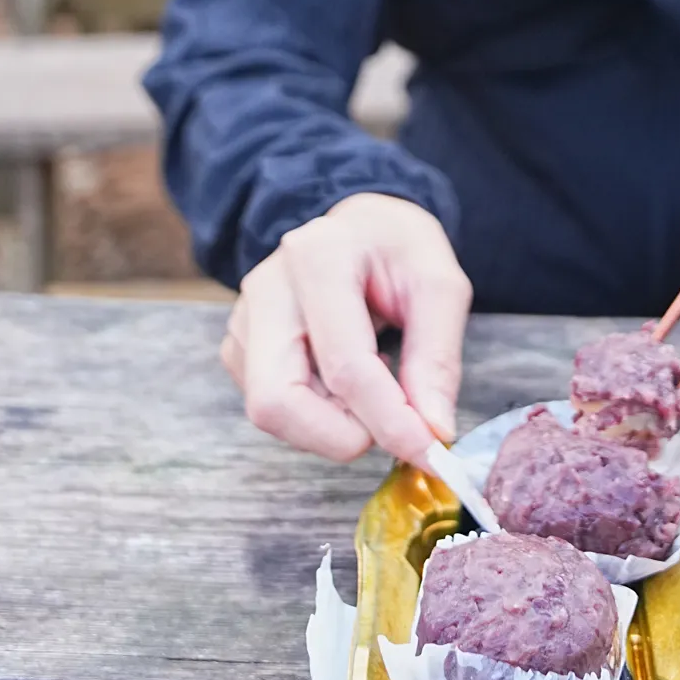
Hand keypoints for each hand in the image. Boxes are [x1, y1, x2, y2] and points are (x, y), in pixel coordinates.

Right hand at [220, 193, 472, 464]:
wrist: (359, 227)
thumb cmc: (398, 250)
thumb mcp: (440, 286)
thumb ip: (437, 359)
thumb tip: (433, 432)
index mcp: (318, 257)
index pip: (345, 365)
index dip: (389, 421)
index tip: (428, 452)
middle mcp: (267, 287)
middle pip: (278, 400)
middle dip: (339, 437)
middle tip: (393, 429)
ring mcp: (244, 319)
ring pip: (271, 411)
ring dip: (330, 426)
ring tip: (374, 389)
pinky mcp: (239, 347)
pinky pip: (270, 407)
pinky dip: (315, 416)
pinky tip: (345, 383)